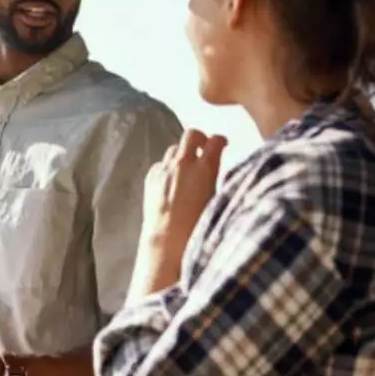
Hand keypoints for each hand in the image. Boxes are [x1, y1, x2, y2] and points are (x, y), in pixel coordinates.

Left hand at [134, 129, 227, 294]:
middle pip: (191, 134)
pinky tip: (173, 182)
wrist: (167, 241)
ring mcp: (164, 169)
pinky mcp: (151, 177)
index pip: (215, 141)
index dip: (221, 141)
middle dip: (200, 139)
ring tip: (188, 169)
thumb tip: (219, 170)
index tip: (223, 144)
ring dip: (183, 154)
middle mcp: (182, 164)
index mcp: (204, 170)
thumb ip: (217, 180)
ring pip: (174, 149)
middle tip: (204, 148)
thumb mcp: (216, 200)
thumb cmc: (198, 227)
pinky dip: (168, 168)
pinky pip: (161, 164)